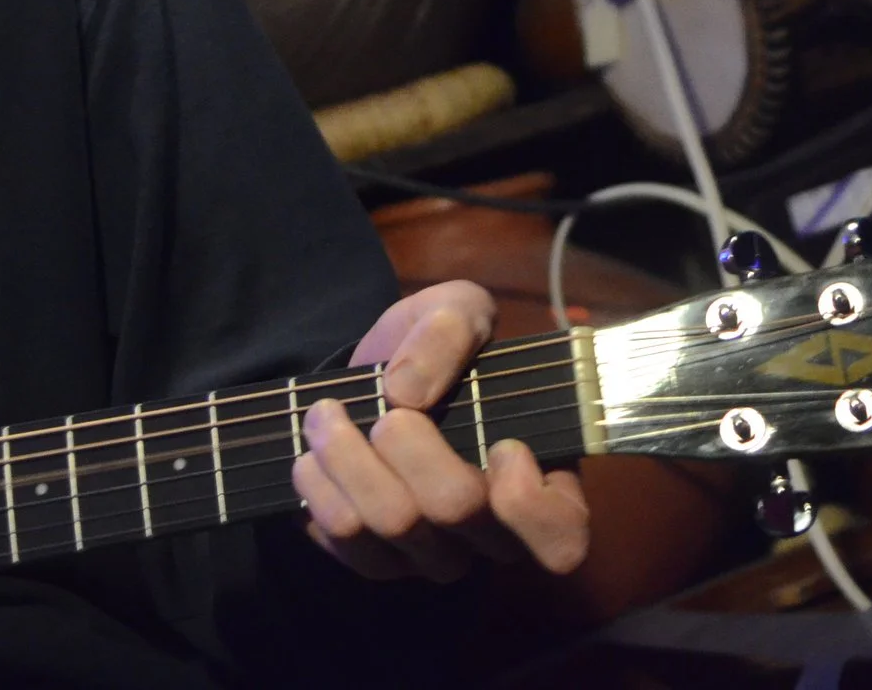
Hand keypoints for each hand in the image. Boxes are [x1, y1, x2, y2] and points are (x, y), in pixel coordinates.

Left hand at [293, 281, 589, 582]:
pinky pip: (344, 538)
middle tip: (386, 408)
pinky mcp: (377, 562)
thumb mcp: (455, 310)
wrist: (370, 378)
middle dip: (407, 443)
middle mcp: (491, 534)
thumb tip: (405, 391)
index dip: (527, 502)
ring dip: (348, 456)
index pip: (560, 541)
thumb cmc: (435, 348)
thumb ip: (448, 330)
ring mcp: (434, 555)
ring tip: (326, 414)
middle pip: (454, 510)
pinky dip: (318, 487)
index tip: (503, 444)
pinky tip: (311, 454)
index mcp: (541, 483)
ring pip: (391, 523)